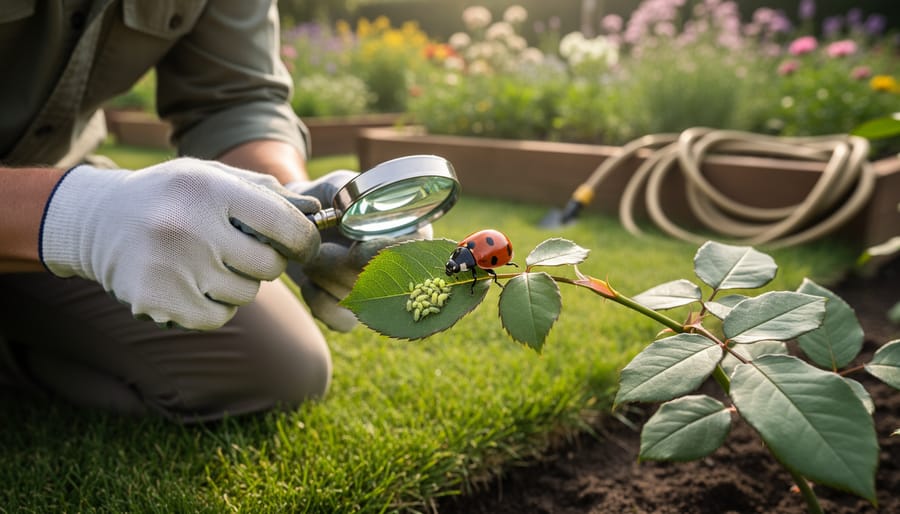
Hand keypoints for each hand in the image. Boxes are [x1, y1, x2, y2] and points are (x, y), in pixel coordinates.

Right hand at [40, 158, 320, 329]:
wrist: (99, 220)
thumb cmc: (172, 197)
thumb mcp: (214, 177)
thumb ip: (267, 193)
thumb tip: (317, 214)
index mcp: (210, 189)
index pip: (285, 224)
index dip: (305, 240)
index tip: (304, 246)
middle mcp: (190, 227)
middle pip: (269, 266)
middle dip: (267, 262)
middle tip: (244, 252)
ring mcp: (172, 267)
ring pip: (246, 294)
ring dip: (239, 283)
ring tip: (209, 262)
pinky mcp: (158, 301)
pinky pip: (219, 317)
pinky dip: (216, 307)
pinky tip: (194, 284)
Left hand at [286, 171, 432, 331]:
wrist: (298, 218)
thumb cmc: (327, 196)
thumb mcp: (339, 185)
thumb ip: (349, 196)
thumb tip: (349, 213)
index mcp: (413, 232)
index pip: (414, 249)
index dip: (385, 252)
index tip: (357, 247)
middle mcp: (403, 268)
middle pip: (384, 280)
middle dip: (342, 264)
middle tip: (319, 247)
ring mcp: (380, 296)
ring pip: (359, 300)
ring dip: (326, 277)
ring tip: (311, 254)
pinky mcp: (355, 314)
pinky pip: (341, 320)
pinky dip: (318, 301)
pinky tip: (309, 282)